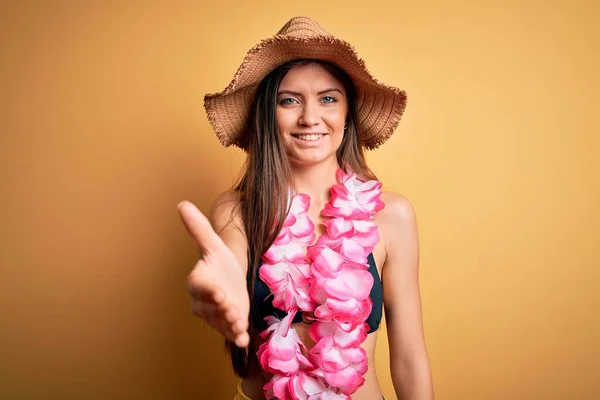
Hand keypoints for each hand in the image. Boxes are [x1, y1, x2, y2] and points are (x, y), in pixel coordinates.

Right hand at [178, 201, 249, 347]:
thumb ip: (199, 228)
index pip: (199, 287)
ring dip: (229, 325)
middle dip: (221, 310)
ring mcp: (216, 315)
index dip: (208, 291)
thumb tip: (182, 204)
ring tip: (240, 324)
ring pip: (220, 322)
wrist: (230, 276)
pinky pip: (231, 333)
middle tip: (233, 310)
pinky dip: (237, 338)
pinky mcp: (229, 324)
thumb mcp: (214, 244)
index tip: (219, 293)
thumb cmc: (219, 260)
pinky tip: (245, 341)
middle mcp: (203, 301)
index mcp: (198, 281)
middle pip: (209, 308)